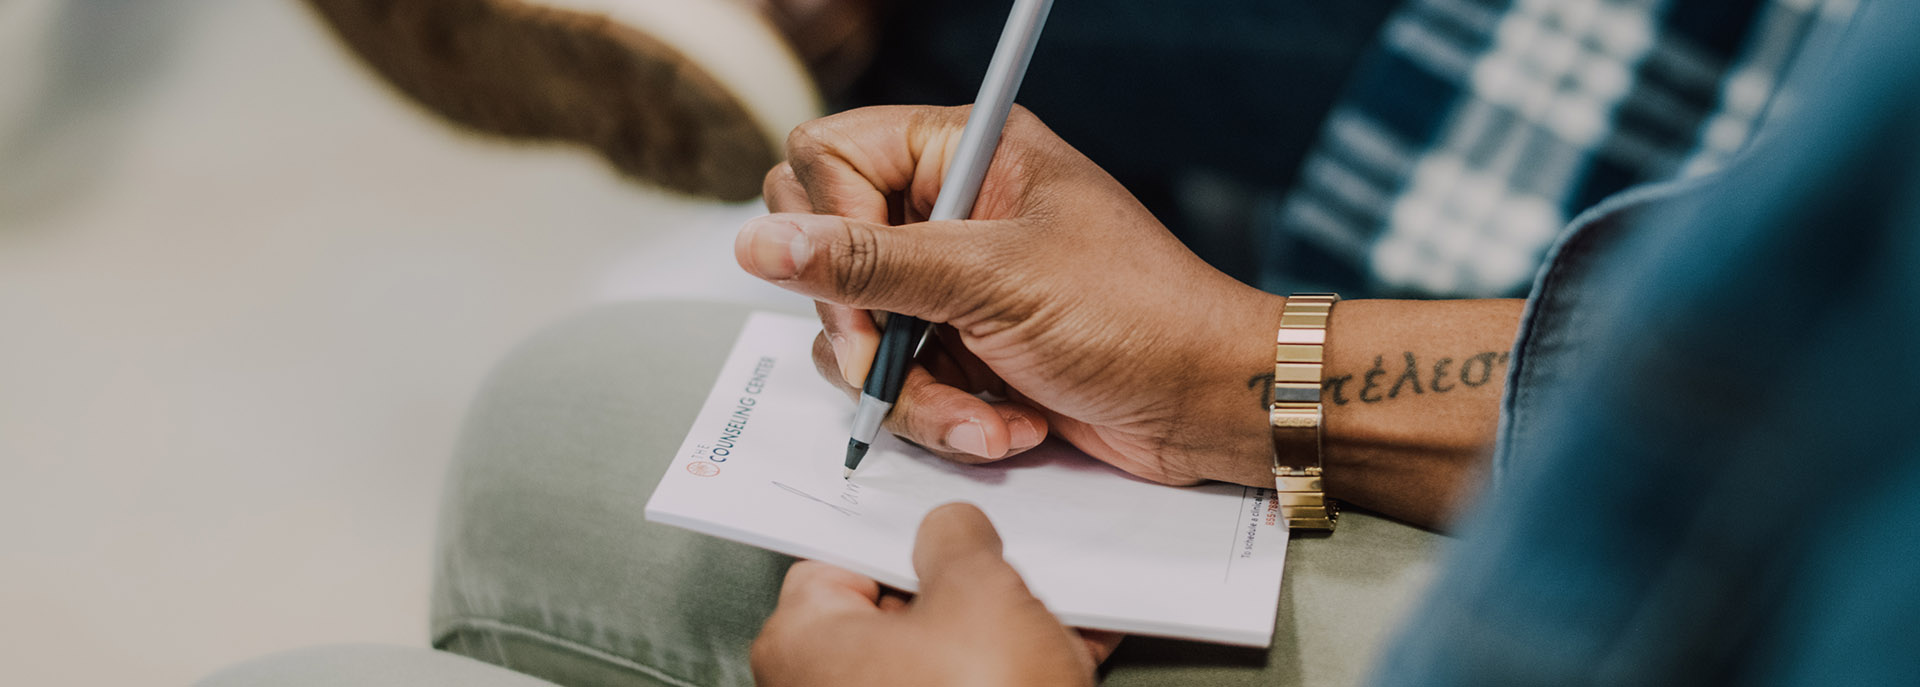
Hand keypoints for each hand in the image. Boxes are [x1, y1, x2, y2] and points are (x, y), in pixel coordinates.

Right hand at [737, 105, 1284, 485]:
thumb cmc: (1134, 316)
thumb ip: (868, 262)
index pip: (829, 158)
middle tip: (894, 355)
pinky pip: (895, 383)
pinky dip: (942, 418)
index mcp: (964, 152)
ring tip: (984, 413)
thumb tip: (759, 241)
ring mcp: (949, 285)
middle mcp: (947, 210)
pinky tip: (1004, 430)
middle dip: (861, 325)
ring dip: (913, 390)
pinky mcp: (957, 351)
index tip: (864, 293)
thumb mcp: (992, 281)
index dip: (828, 227)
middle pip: (825, 250)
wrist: (1206, 407)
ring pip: (853, 333)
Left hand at [751, 503, 1121, 686]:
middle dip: (963, 593)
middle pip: (896, 611)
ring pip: (941, 658)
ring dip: (998, 636)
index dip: (903, 539)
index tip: (947, 532)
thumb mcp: (978, 589)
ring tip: (1048, 618)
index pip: (841, 561)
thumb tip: (952, 529)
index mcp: (802, 642)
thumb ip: (956, 539)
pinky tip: (1064, 655)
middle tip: (1005, 577)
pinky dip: (1011, 675)